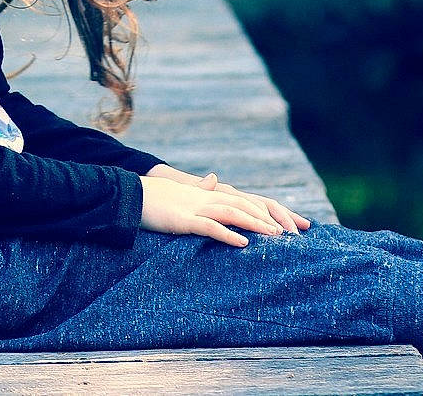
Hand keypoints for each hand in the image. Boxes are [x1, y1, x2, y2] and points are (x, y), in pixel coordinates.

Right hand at [144, 164, 312, 235]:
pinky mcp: (183, 220)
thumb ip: (199, 188)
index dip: (269, 210)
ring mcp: (196, 208)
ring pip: (233, 213)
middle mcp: (206, 198)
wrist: (128, 195)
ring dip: (256, 224)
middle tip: (294, 233)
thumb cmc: (154, 196)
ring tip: (276, 237)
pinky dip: (228, 234)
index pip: (246, 199)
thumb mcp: (181, 191)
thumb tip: (212, 179)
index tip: (291, 223)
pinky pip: (210, 227)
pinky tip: (243, 243)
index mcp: (208, 194)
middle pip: (246, 205)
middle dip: (271, 218)